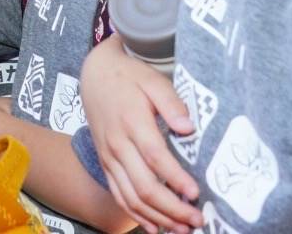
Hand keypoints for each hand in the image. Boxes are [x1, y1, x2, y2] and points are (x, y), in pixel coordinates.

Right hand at [80, 35, 201, 233]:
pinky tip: (155, 227)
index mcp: (131, 121)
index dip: (175, 178)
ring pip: (131, 197)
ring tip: (183, 229)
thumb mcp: (152, 79)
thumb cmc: (128, 76)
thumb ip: (171, 102)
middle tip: (197, 219)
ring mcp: (109, 156)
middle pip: (143, 185)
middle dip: (172, 208)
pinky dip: (136, 215)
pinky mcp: (105, 163)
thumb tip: (188, 127)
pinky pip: (119, 195)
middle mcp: (117, 144)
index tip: (195, 193)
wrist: (95, 74)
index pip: (154, 156)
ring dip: (157, 217)